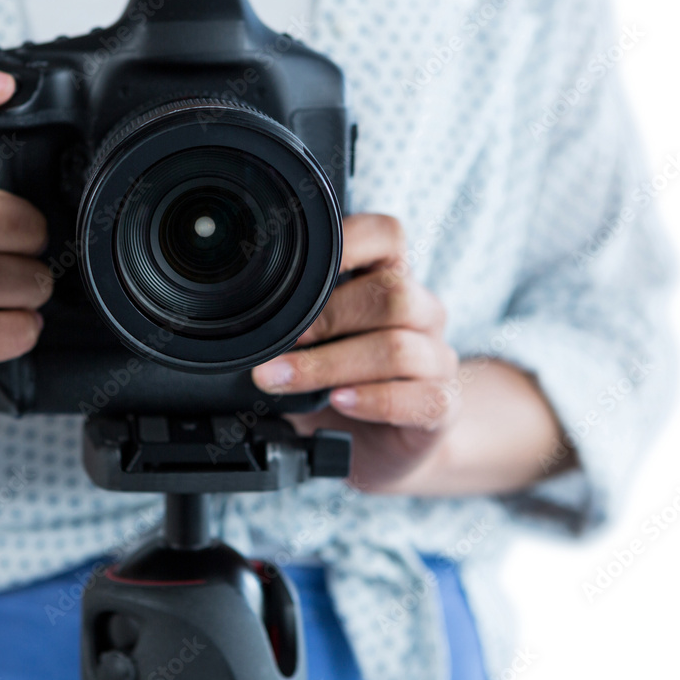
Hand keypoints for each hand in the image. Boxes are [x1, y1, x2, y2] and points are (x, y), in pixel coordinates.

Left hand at [252, 214, 458, 492]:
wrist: (386, 443)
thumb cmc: (343, 380)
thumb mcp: (315, 343)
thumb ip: (293, 321)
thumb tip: (237, 320)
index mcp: (391, 279)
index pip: (386, 236)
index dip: (348, 242)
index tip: (295, 270)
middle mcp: (421, 312)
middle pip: (391, 294)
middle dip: (325, 318)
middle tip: (273, 344)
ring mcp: (436, 359)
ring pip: (397, 347)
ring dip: (330, 364)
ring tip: (283, 379)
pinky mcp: (442, 404)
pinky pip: (420, 397)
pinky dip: (374, 399)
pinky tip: (341, 402)